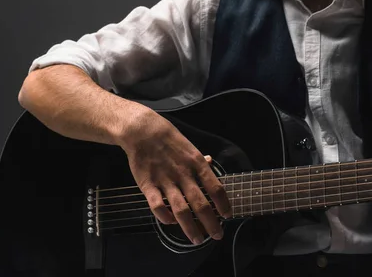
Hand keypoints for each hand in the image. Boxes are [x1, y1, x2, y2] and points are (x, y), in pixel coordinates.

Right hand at [117, 109, 231, 244]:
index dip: (224, 204)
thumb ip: (200, 160)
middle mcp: (184, 175)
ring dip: (191, 228)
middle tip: (217, 235)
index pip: (216, 188)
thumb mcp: (190, 146)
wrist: (143, 131)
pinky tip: (170, 223)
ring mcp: (166, 181)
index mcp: (197, 164)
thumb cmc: (169, 139)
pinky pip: (158, 206)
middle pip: (201, 204)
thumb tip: (210, 163)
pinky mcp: (148, 185)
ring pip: (181, 210)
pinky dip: (165, 217)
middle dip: (211, 223)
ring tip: (197, 239)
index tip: (228, 216)